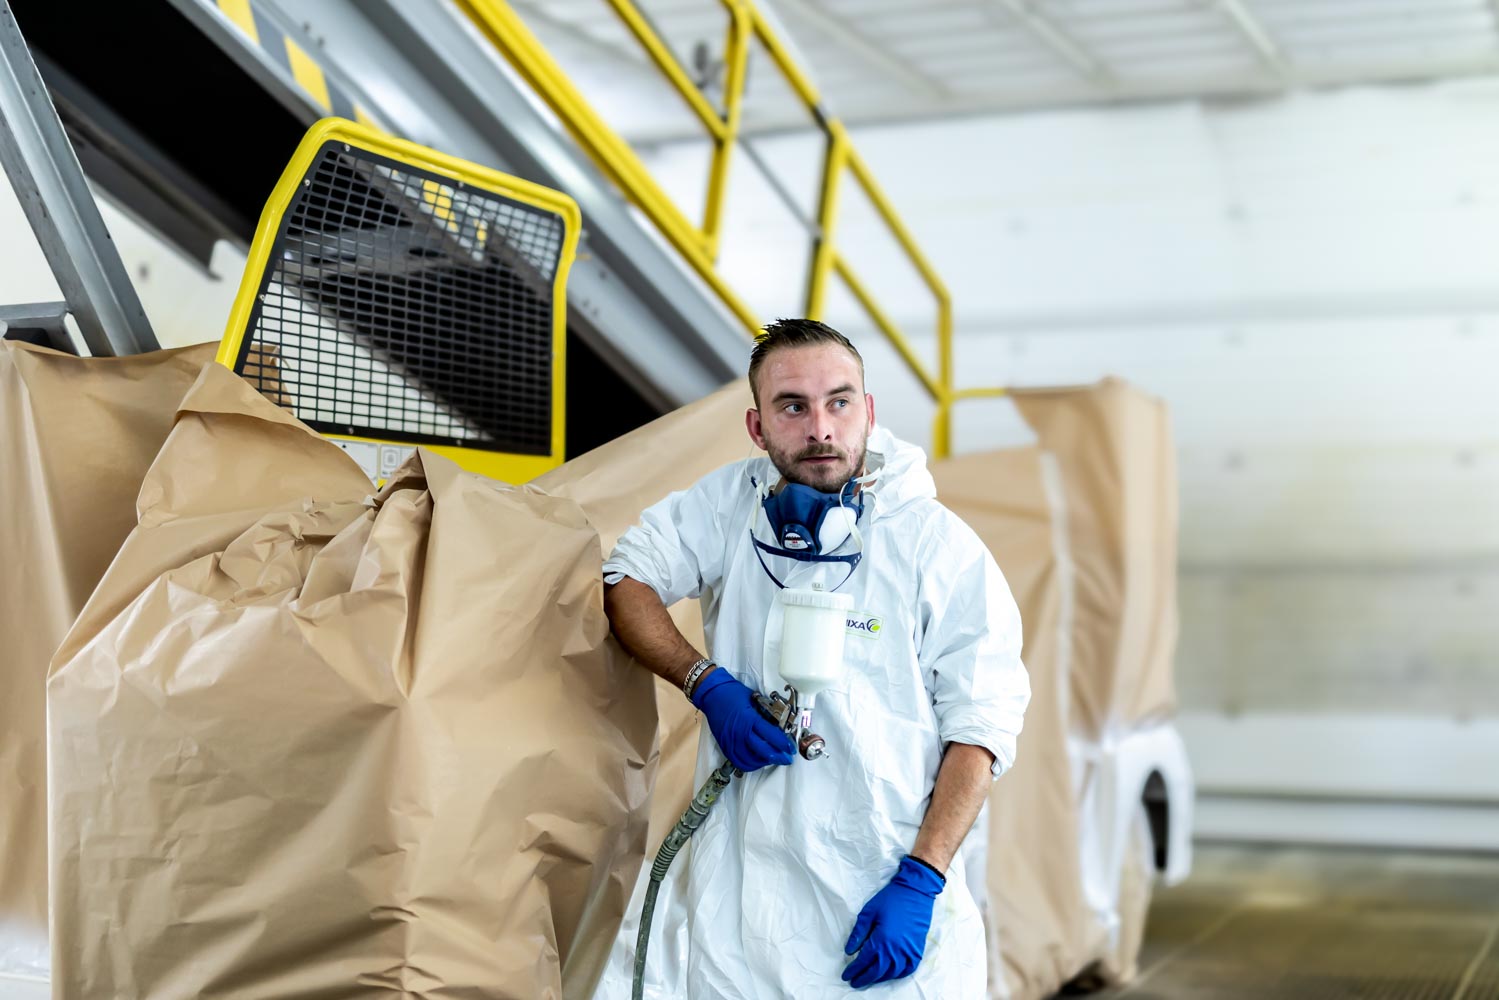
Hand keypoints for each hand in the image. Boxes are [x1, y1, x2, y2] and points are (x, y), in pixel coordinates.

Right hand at [689, 668, 794, 771]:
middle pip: (763, 751)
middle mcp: (740, 733)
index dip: (783, 744)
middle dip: (778, 757)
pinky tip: (756, 761)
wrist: (712, 694)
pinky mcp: (724, 745)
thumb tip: (777, 725)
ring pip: (750, 760)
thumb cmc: (732, 693)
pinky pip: (737, 761)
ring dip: (763, 762)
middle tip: (786, 759)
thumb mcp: (753, 700)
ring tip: (771, 760)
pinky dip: (748, 764)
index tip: (790, 749)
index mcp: (749, 719)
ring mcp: (731, 741)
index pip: (771, 736)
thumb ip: (764, 714)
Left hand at [842, 856, 944, 989]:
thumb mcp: (869, 912)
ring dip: (879, 978)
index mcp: (881, 940)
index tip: (846, 975)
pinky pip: (909, 969)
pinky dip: (899, 974)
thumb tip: (849, 950)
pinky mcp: (918, 949)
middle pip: (877, 971)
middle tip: (854, 982)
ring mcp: (908, 951)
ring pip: (892, 973)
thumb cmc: (890, 899)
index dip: (854, 970)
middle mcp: (895, 950)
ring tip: (870, 979)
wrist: (915, 891)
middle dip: (864, 978)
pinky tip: (891, 974)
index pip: (864, 961)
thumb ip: (858, 933)